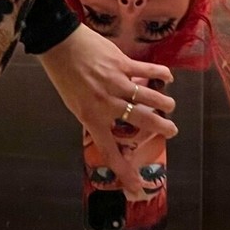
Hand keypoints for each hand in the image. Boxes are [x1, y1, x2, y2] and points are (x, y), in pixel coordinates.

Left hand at [38, 24, 176, 198]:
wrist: (59, 44)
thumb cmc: (64, 75)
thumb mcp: (75, 103)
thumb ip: (96, 113)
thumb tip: (116, 118)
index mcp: (91, 118)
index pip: (110, 151)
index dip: (125, 171)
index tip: (137, 186)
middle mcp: (107, 104)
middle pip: (143, 121)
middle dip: (162, 128)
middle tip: (170, 130)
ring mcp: (116, 83)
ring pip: (151, 97)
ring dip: (165, 103)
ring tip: (170, 107)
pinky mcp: (122, 64)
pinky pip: (148, 71)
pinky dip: (161, 74)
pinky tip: (168, 78)